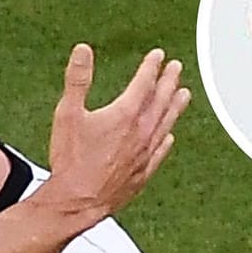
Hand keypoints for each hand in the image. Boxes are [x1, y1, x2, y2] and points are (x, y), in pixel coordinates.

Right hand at [46, 44, 189, 218]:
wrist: (77, 200)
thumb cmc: (71, 160)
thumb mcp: (67, 114)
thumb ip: (77, 80)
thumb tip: (82, 51)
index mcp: (125, 114)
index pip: (144, 84)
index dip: (151, 67)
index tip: (158, 56)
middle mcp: (141, 132)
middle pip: (161, 101)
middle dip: (168, 82)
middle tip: (176, 69)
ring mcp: (145, 153)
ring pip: (166, 124)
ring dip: (175, 107)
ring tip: (184, 95)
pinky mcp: (143, 173)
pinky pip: (161, 152)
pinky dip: (166, 140)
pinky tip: (169, 137)